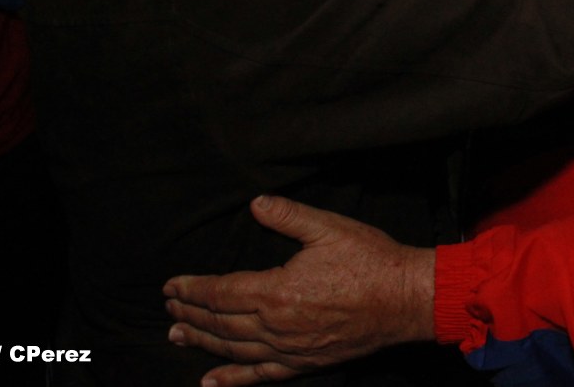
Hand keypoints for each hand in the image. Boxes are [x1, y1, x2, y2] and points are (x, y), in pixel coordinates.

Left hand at [163, 195, 434, 385]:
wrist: (405, 299)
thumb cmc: (369, 260)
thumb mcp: (327, 227)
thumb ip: (287, 216)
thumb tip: (255, 204)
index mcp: (277, 291)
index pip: (221, 292)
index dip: (193, 289)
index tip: (171, 285)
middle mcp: (277, 326)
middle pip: (221, 322)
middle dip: (190, 313)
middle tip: (168, 308)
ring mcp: (290, 350)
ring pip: (234, 349)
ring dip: (202, 342)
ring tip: (177, 335)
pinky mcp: (305, 363)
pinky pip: (261, 375)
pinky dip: (233, 380)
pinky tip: (211, 382)